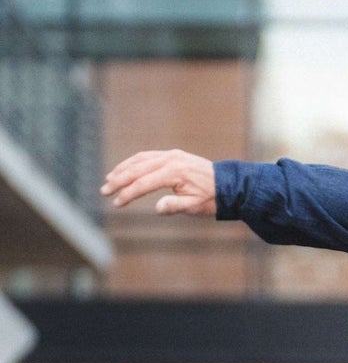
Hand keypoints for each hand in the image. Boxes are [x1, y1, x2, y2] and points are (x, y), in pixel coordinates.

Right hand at [101, 149, 216, 216]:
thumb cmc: (211, 199)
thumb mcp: (195, 207)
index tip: (116, 204)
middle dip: (119, 180)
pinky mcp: (172, 155)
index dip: (128, 194)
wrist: (229, 185)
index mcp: (175, 173)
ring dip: (123, 169)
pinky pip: (148, 156)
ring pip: (140, 159)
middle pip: (137, 169)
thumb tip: (158, 208)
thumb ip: (175, 206)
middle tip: (104, 191)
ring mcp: (171, 155)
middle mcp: (170, 160)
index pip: (144, 183)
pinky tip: (124, 169)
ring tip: (109, 180)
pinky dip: (134, 162)